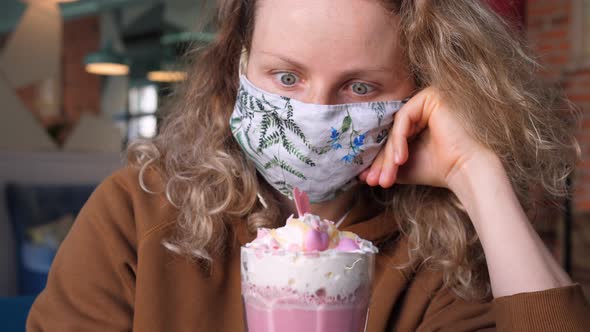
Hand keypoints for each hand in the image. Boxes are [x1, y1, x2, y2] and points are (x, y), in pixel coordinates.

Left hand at [360, 87, 493, 188]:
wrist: (466, 171)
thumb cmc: (438, 169)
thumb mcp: (403, 167)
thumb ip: (384, 165)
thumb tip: (361, 175)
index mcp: (417, 120)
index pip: (390, 138)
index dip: (378, 160)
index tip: (369, 180)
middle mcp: (422, 107)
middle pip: (391, 133)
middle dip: (381, 161)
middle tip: (373, 181)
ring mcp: (427, 99)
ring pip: (395, 127)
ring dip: (388, 154)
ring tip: (386, 176)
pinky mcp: (430, 97)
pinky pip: (404, 119)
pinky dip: (398, 140)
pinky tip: (400, 159)